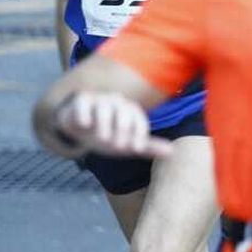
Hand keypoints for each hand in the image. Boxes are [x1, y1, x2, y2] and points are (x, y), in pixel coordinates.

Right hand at [52, 91, 170, 158]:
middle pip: (123, 112)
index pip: (139, 121)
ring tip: (103, 138)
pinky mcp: (82, 101)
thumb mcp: (127, 144)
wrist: (80, 129)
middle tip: (119, 146)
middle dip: (123, 129)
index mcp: (131, 111)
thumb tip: (172, 152)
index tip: (136, 149)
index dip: (139, 134)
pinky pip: (83, 103)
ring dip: (104, 123)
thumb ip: (148, 147)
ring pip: (104, 107)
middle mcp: (118, 102)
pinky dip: (84, 112)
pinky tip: (85, 124)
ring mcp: (100, 100)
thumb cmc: (109, 135)